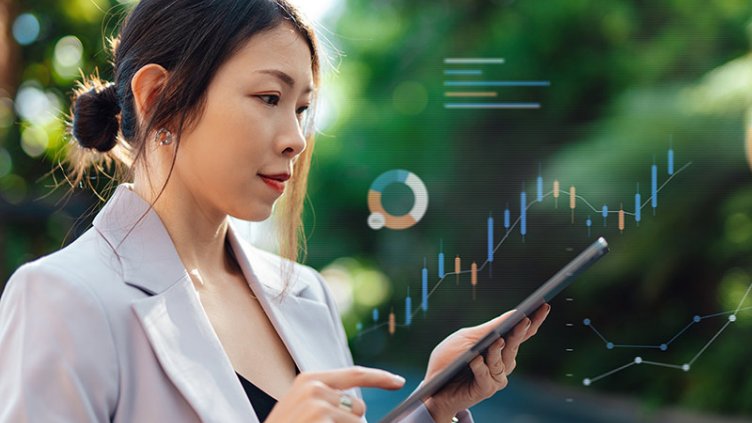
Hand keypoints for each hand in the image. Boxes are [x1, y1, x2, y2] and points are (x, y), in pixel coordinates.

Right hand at [265, 366, 404, 422]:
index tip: (398, 381)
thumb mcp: (299, 409)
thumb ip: (326, 399)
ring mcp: (320, 406)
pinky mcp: (324, 420)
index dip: (380, 377)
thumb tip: (359, 408)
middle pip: (359, 408)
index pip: (354, 374)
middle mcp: (315, 388)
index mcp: (309, 380)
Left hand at [422, 304, 550, 420]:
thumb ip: (489, 329)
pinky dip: (480, 367)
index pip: (522, 332)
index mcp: (501, 346)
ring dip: (498, 350)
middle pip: (514, 344)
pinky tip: (475, 359)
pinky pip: (485, 376)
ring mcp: (496, 377)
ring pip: (502, 361)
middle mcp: (503, 362)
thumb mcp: (467, 338)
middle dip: (520, 331)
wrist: (432, 385)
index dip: (534, 320)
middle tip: (524, 319)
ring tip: (497, 339)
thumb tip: (515, 313)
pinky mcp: (485, 389)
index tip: (543, 305)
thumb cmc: (450, 358)